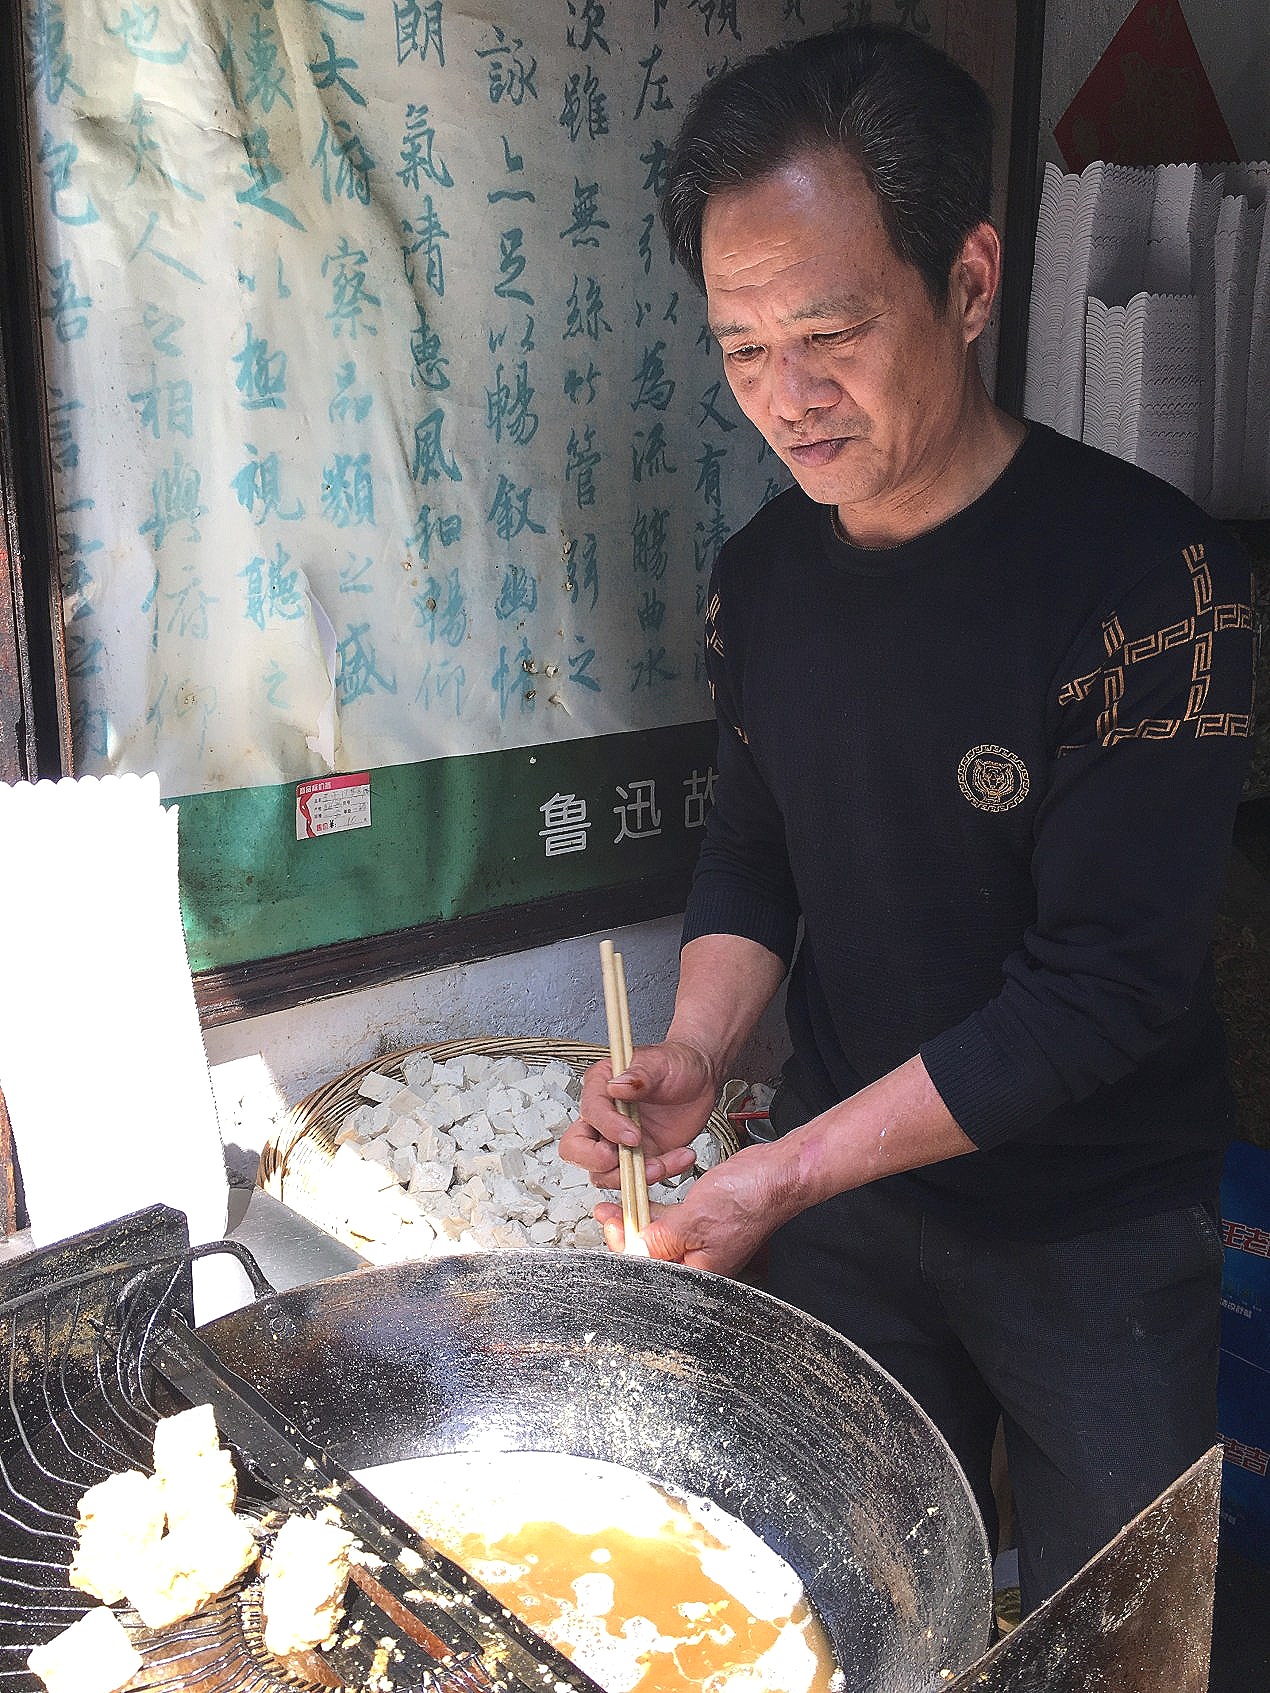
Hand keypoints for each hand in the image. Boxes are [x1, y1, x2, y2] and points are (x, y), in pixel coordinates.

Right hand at [560, 1038, 718, 1187]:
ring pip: (603, 1173)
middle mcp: (604, 1118)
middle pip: (576, 1149)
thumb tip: (617, 1087)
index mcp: (600, 1087)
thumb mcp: (659, 1062)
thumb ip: (639, 1074)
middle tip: (624, 1160)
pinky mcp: (639, 1157)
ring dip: (632, 1175)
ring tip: (663, 1163)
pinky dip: (661, 1174)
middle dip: (596, 1161)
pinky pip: (638, 1178)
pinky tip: (682, 1156)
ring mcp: (619, 1141)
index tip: (632, 1135)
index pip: (590, 1113)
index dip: (608, 1127)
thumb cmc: (674, 1064)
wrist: (700, 1079)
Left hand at [594, 1140, 799, 1276]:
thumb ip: (660, 1239)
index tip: (612, 1229)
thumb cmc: (749, 1201)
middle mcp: (699, 1261)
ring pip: (657, 1236)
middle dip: (625, 1235)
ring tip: (612, 1207)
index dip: (627, 1251)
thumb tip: (632, 1249)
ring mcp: (699, 1240)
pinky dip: (652, 1210)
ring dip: (634, 1220)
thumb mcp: (693, 1221)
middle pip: (651, 1256)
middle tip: (607, 1217)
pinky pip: (669, 1220)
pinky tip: (637, 1200)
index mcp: (700, 1273)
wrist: (775, 1174)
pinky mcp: (701, 1220)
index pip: (652, 1273)